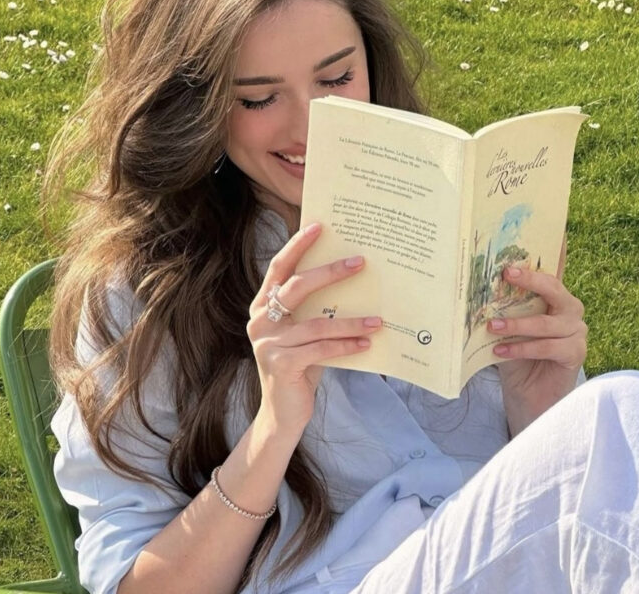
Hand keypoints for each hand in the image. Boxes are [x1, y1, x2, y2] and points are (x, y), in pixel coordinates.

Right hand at [246, 223, 381, 434]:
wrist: (283, 412)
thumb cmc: (301, 364)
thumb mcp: (304, 331)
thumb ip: (315, 308)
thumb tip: (353, 276)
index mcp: (263, 306)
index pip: (279, 268)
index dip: (297, 245)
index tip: (319, 226)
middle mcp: (260, 321)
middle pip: (296, 287)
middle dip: (329, 272)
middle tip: (360, 261)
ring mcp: (267, 344)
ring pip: (316, 324)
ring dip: (351, 320)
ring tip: (378, 319)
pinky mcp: (280, 365)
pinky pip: (320, 350)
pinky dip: (346, 345)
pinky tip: (367, 343)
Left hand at [488, 238, 586, 433]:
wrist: (528, 395)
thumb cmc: (514, 355)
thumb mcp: (504, 326)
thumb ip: (501, 306)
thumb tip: (473, 284)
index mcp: (552, 295)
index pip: (555, 265)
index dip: (556, 244)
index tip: (552, 225)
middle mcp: (568, 307)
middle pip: (554, 286)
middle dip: (530, 278)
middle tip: (506, 273)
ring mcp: (576, 330)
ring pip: (546, 322)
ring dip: (517, 324)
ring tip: (492, 326)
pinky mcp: (576, 353)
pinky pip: (549, 346)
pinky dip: (523, 348)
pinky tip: (501, 351)